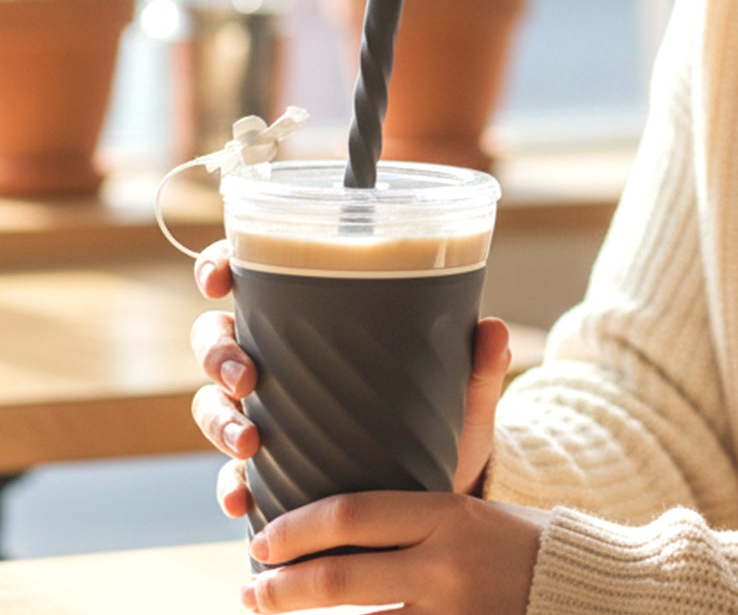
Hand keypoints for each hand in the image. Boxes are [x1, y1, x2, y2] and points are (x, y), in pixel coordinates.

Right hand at [190, 240, 514, 516]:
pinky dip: (230, 487)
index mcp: (315, 319)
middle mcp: (280, 360)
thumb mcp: (460, 389)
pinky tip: (243, 500)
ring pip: (212, 403)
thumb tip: (494, 329)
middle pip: (217, 337)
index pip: (253, 279)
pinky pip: (230, 475)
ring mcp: (268, 415)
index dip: (221, 268)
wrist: (440, 485)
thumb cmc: (441, 416)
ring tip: (251, 443)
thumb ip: (476, 364)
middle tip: (248, 376)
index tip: (221, 277)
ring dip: (219, 420)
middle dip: (218, 353)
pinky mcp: (270, 470)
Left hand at [239, 493, 548, 613]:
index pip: (353, 515)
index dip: (297, 529)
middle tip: (252, 589)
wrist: (582, 587)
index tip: (263, 540)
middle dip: (282, 589)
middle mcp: (443, 566)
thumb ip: (417, 509)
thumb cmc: (522, 543)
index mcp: (449, 514)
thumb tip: (343, 509)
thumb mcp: (475, 508)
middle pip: (339, 578)